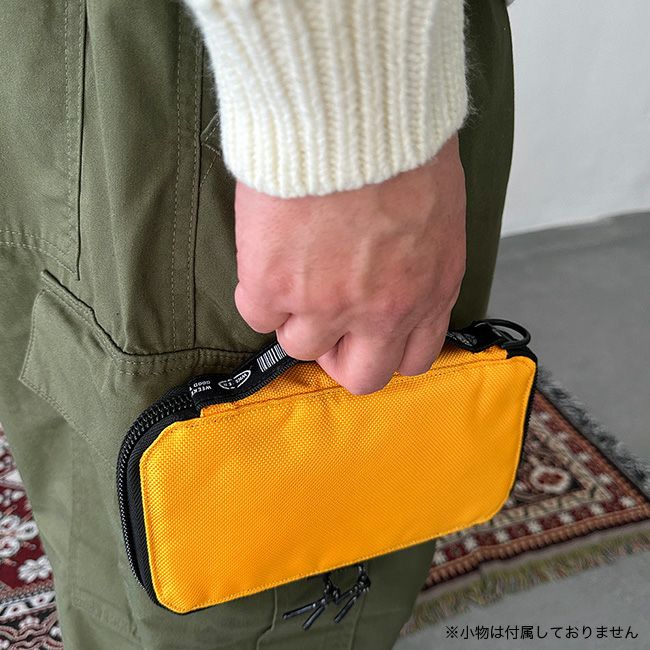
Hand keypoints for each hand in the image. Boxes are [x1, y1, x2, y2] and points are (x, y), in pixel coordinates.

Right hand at [233, 133, 465, 394]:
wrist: (354, 109)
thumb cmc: (402, 142)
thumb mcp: (437, 211)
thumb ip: (419, 261)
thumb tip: (391, 271)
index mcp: (429, 291)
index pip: (411, 359)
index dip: (382, 348)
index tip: (363, 330)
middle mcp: (382, 310)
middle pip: (361, 376)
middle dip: (340, 353)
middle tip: (324, 319)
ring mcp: (327, 303)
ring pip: (300, 345)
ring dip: (294, 316)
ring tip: (291, 269)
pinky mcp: (275, 285)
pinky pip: (255, 313)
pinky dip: (257, 291)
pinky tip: (266, 254)